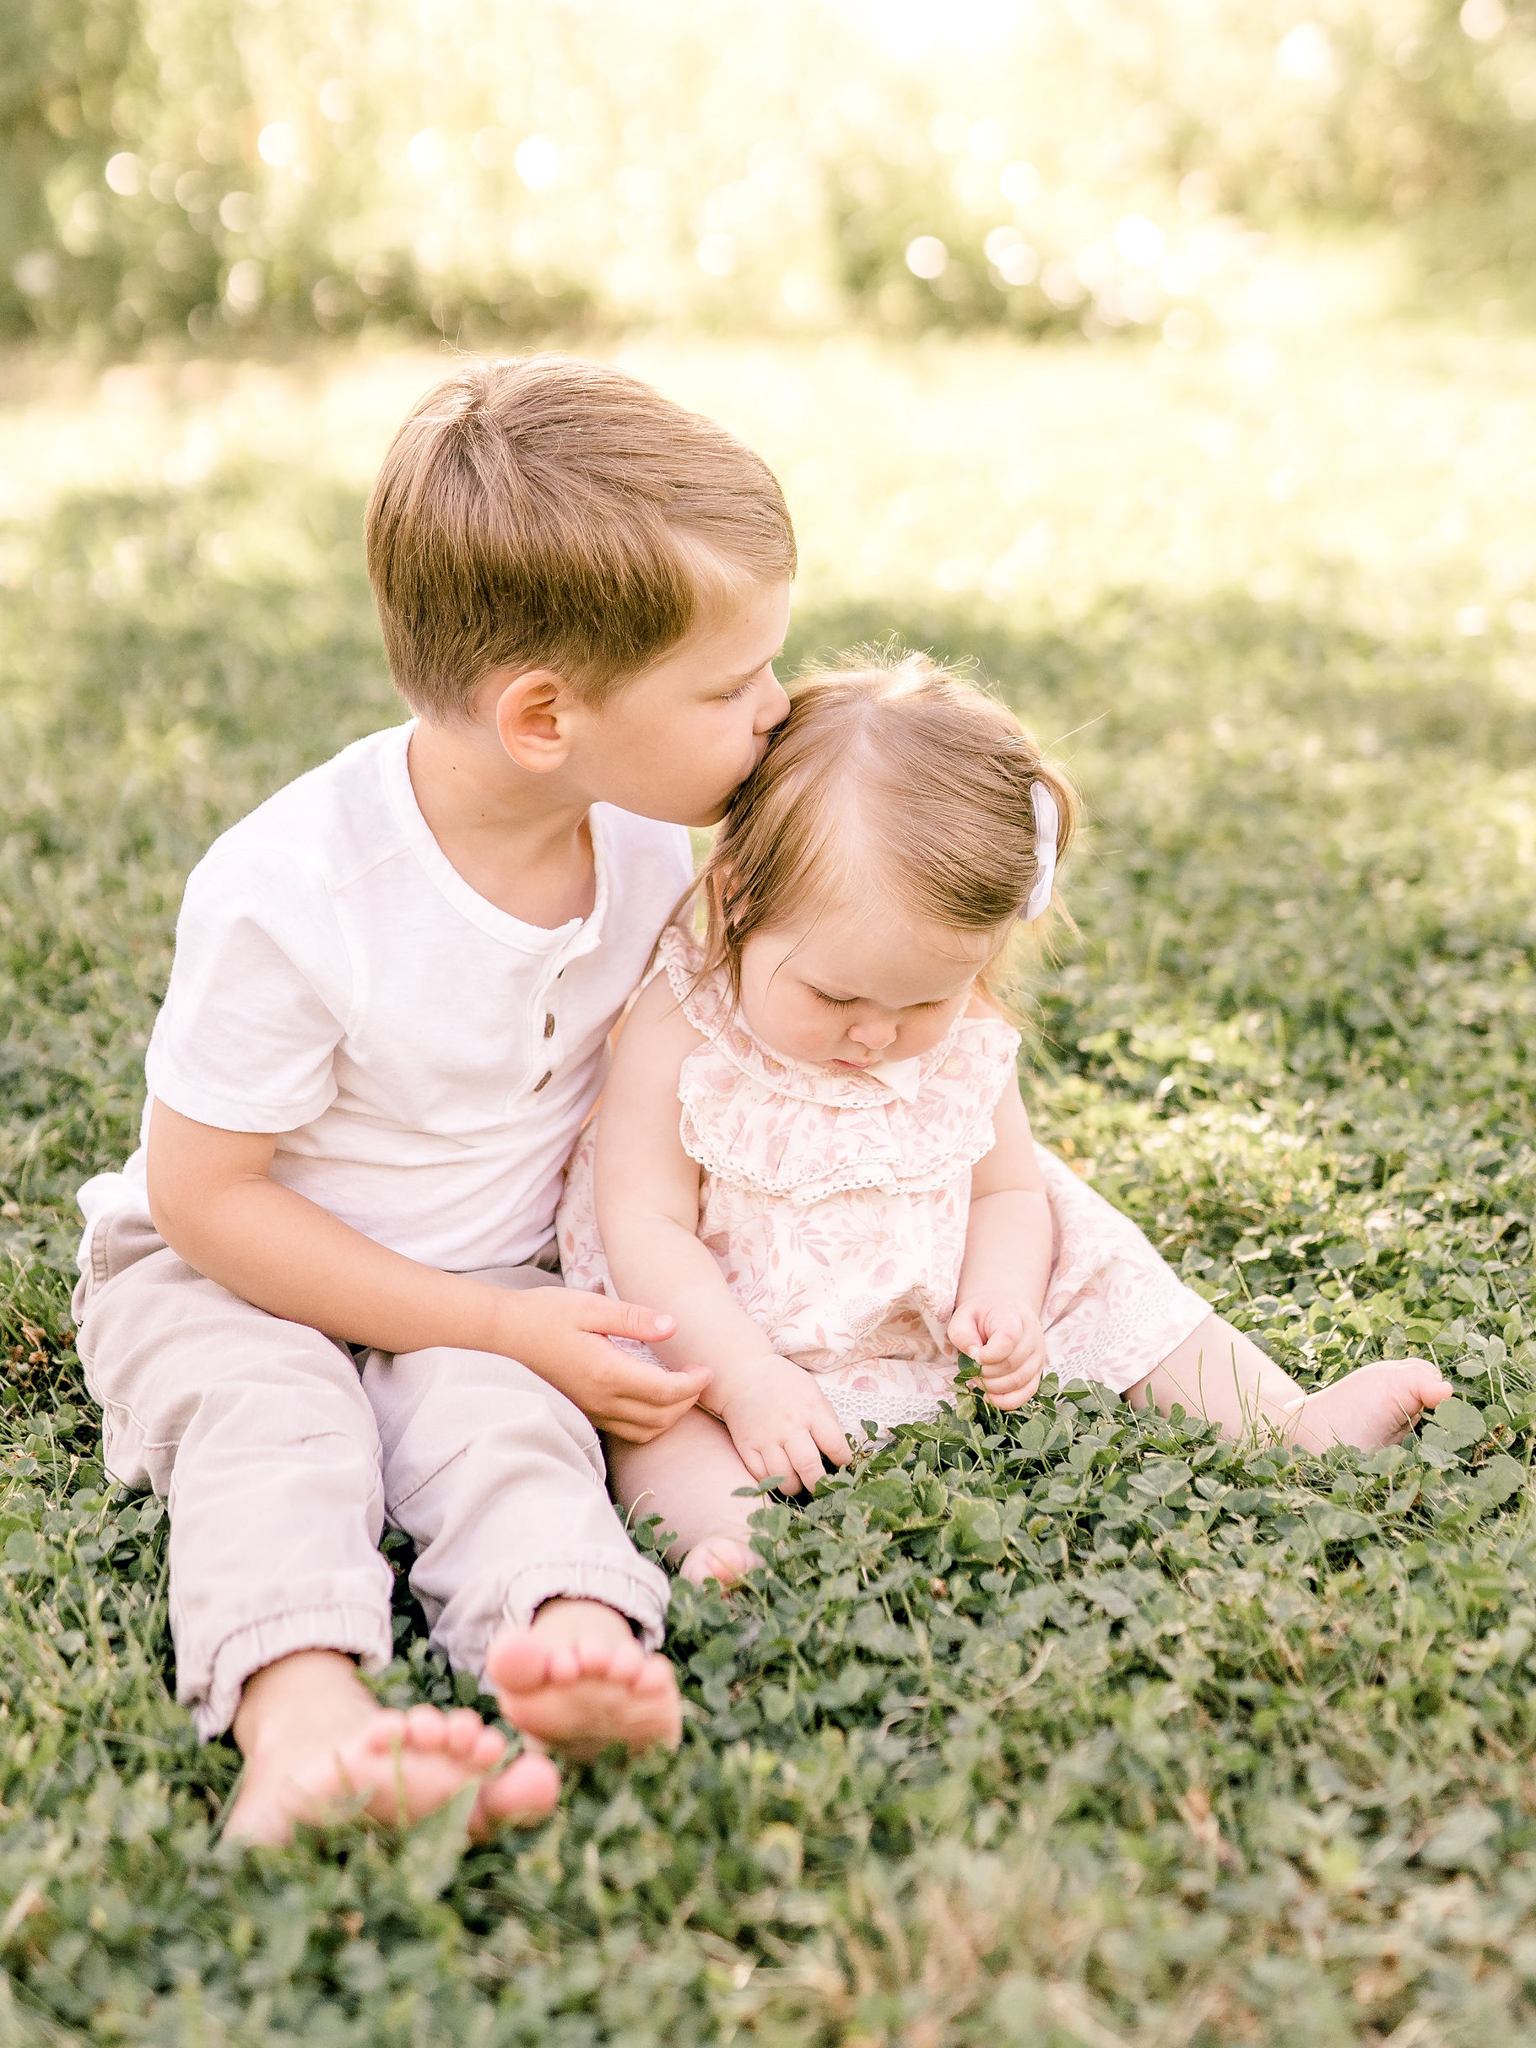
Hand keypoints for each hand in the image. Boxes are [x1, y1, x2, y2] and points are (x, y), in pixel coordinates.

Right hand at [494, 1288, 710, 1441]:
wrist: (502, 1335)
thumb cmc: (545, 1314)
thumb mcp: (592, 1306)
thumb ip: (635, 1318)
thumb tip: (673, 1327)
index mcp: (607, 1372)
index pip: (665, 1391)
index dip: (693, 1384)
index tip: (707, 1368)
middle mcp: (600, 1400)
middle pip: (660, 1418)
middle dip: (688, 1401)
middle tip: (700, 1377)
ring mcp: (590, 1411)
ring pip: (644, 1431)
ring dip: (671, 1416)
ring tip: (682, 1390)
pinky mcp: (583, 1413)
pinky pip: (625, 1430)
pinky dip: (649, 1422)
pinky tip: (652, 1399)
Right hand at [710, 1354, 851, 1493]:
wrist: (743, 1374)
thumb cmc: (783, 1382)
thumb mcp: (812, 1390)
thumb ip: (825, 1417)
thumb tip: (837, 1447)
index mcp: (811, 1410)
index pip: (834, 1444)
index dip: (843, 1459)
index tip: (842, 1464)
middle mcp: (790, 1427)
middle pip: (809, 1467)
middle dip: (819, 1484)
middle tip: (822, 1487)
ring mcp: (767, 1438)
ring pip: (784, 1477)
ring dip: (795, 1487)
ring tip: (798, 1484)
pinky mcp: (747, 1446)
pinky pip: (761, 1475)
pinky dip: (771, 1482)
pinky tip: (778, 1477)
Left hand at [948, 1293, 1047, 1411]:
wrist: (1003, 1312)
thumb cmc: (981, 1316)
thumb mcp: (964, 1317)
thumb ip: (963, 1334)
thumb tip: (975, 1356)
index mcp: (1013, 1316)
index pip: (1008, 1339)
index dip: (988, 1355)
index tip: (976, 1356)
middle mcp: (1032, 1335)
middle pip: (1012, 1364)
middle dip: (986, 1373)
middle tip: (972, 1370)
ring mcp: (1038, 1355)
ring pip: (1019, 1381)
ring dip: (993, 1387)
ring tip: (979, 1379)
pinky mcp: (1037, 1371)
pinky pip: (1027, 1393)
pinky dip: (1007, 1401)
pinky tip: (990, 1397)